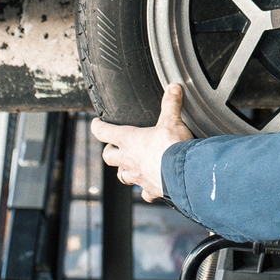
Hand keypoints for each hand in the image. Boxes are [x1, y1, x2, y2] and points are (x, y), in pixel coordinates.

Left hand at [91, 83, 192, 201]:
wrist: (184, 174)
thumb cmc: (172, 147)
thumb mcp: (172, 121)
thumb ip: (171, 104)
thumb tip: (173, 87)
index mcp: (129, 140)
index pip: (104, 132)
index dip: (98, 126)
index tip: (96, 123)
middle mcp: (128, 159)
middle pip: (108, 156)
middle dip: (109, 151)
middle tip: (113, 147)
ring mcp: (138, 177)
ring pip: (122, 176)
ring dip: (123, 171)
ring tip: (129, 167)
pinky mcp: (150, 189)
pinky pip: (143, 192)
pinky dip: (145, 190)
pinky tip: (150, 187)